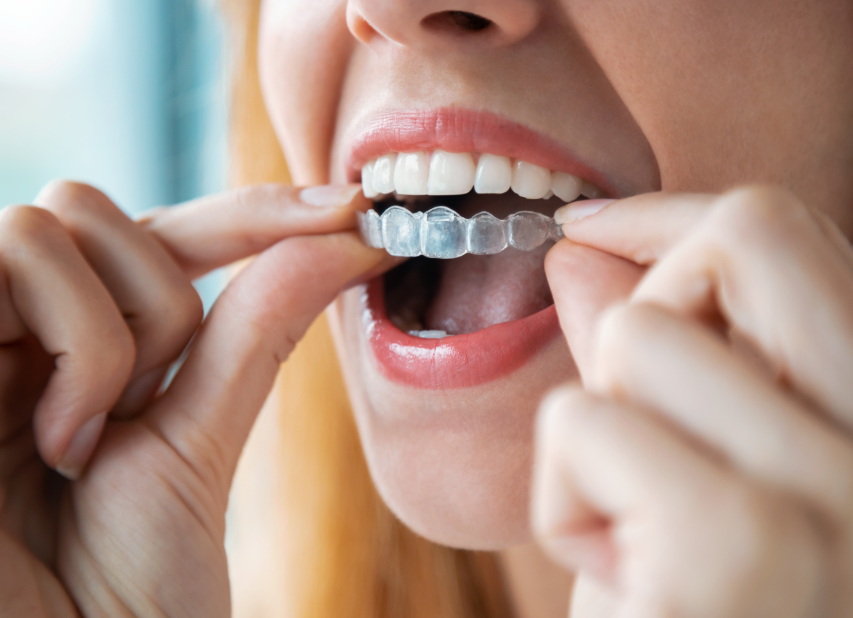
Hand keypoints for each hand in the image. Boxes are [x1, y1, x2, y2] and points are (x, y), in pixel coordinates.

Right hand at [0, 181, 390, 616]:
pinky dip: (80, 353)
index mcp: (71, 348)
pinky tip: (57, 446)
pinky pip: (12, 258)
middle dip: (154, 302)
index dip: (250, 212)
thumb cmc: (124, 590)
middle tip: (139, 411)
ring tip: (82, 445)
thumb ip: (254, 330)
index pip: (158, 238)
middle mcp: (9, 333)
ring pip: (47, 223)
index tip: (352, 207)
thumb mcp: (200, 442)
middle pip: (90, 209)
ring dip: (109, 338)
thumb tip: (346, 235)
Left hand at [535, 186, 852, 616]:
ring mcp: (841, 497)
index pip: (792, 235)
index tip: (592, 228)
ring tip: (639, 533)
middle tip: (633, 403)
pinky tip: (620, 580)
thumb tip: (583, 245)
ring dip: (599, 433)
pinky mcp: (737, 546)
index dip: (674, 219)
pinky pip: (583, 422)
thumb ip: (661, 352)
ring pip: (638, 338)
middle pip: (746, 236)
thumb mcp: (689, 469)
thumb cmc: (690, 611)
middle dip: (651, 298)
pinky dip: (565, 496)